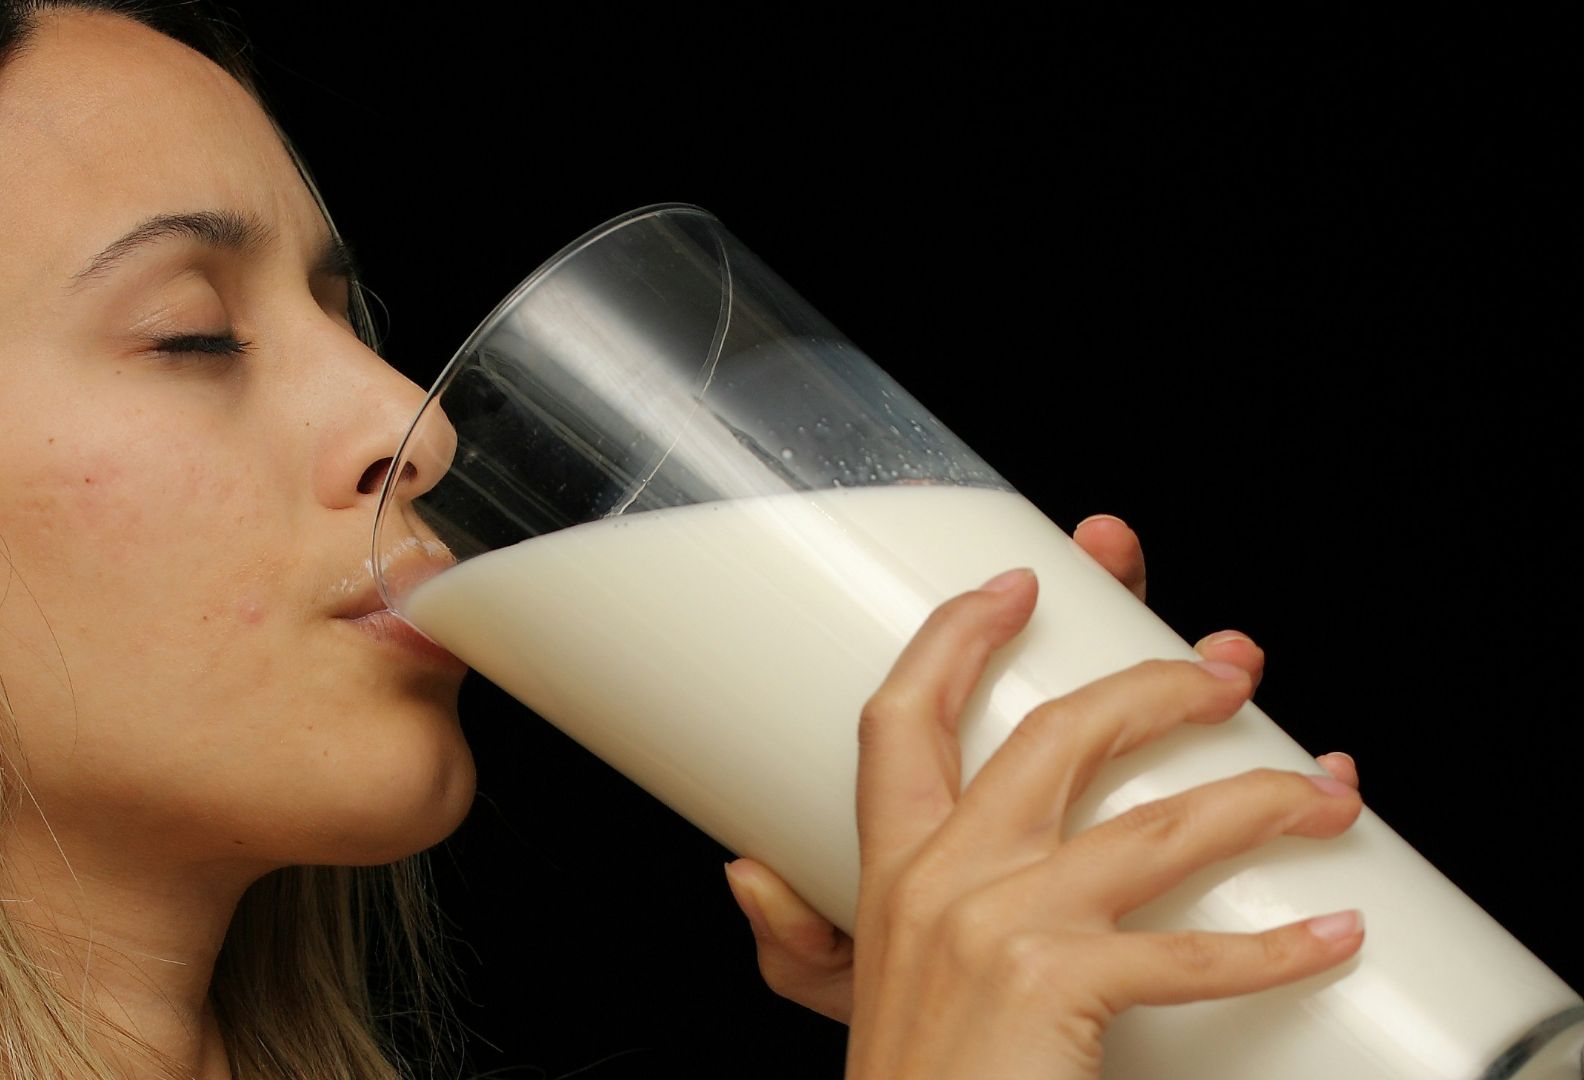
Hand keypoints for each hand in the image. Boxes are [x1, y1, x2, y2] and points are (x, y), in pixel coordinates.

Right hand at [838, 571, 1364, 1076]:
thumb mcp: (829, 999)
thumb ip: (792, 934)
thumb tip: (745, 870)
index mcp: (897, 865)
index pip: (907, 716)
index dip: (959, 635)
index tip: (1019, 582)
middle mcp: (948, 875)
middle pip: (1058, 733)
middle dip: (1156, 683)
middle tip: (1228, 668)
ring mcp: (1005, 924)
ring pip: (1156, 826)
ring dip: (1259, 798)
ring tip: (1326, 792)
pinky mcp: (1061, 985)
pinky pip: (1192, 952)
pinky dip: (1275, 945)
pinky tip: (1329, 930)